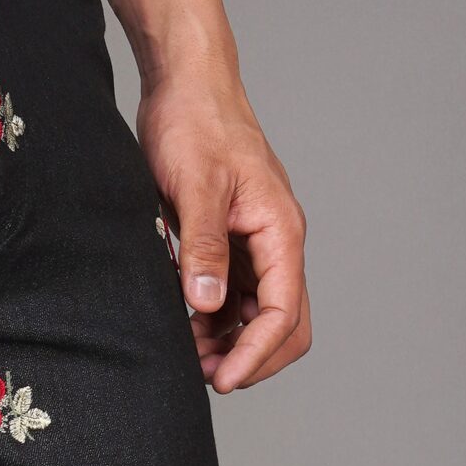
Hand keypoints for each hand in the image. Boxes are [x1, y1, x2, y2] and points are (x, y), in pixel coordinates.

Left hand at [137, 73, 311, 392]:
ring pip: (256, 316)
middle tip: (203, 375)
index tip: (221, 380)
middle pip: (283, 324)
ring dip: (227, 342)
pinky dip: (211, 319)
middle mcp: (275, 243)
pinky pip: (232, 297)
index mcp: (280, 231)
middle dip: (249, 357)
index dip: (256, 354)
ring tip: (184, 350)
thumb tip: (206, 304)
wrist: (185, 86)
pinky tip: (181, 322)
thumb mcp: (196, 186)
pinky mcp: (231, 243)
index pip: (284, 313)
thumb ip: (203, 246)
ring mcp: (254, 246)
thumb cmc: (196, 123)